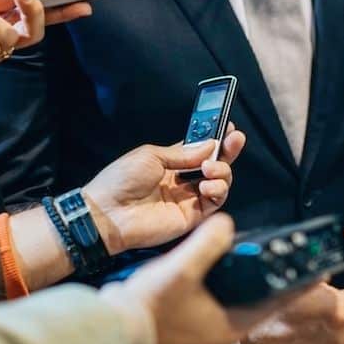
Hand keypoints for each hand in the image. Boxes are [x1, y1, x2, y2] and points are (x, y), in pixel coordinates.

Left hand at [83, 123, 245, 253]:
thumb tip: (210, 145)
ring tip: (209, 168)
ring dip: (222, 171)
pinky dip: (218, 191)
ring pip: (219, 182)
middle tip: (235, 140)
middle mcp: (183, 180)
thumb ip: (184, 153)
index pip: (200, 149)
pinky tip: (207, 185)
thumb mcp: (151, 155)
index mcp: (171, 163)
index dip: (215, 139)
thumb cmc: (121, 181)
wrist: (108, 212)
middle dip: (228, 151)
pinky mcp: (192, 216)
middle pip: (215, 164)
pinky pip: (215, 202)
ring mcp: (188, 198)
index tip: (229, 127)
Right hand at [100, 214, 308, 343]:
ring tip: (260, 253)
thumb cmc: (146, 308)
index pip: (276, 302)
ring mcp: (209, 323)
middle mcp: (224, 327)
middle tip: (287, 253)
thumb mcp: (180, 270)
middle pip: (261, 298)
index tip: (315, 266)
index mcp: (230, 324)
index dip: (297, 283)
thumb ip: (208, 244)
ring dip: (249, 276)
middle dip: (273, 276)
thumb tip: (227, 224)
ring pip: (241, 296)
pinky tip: (224, 261)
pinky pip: (222, 295)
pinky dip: (228, 279)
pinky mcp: (195, 317)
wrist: (113, 328)